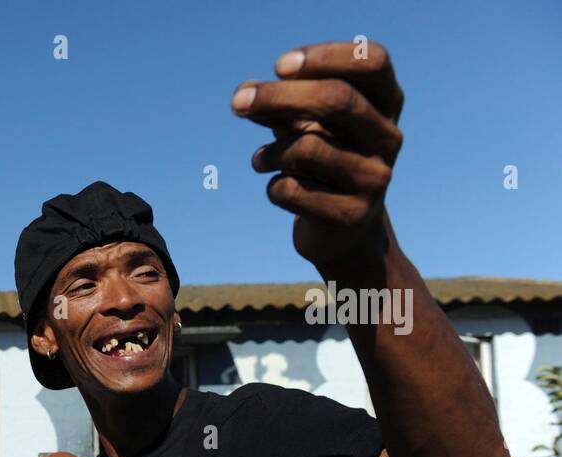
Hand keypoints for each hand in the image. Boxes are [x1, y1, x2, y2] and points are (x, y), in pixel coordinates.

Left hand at [234, 40, 402, 267]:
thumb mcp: (306, 125)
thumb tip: (245, 92)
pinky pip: (292, 190)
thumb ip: (281, 105)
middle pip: (336, 99)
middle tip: (237, 102)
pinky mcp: (351, 215)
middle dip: (278, 96)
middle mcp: (388, 138)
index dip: (325, 56)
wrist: (343, 231)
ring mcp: (374, 178)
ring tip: (260, 160)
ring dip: (269, 153)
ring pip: (307, 148)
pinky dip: (272, 188)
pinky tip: (276, 190)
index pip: (370, 61)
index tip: (280, 65)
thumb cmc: (323, 162)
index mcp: (386, 104)